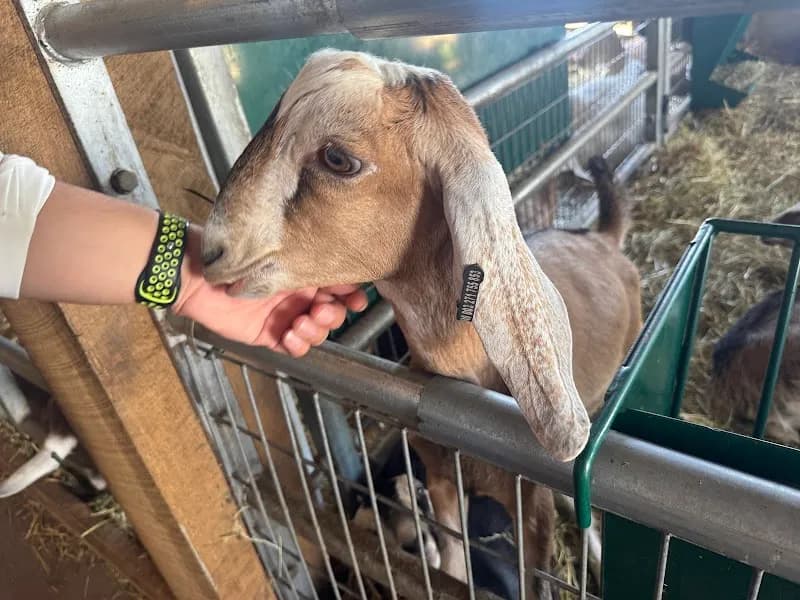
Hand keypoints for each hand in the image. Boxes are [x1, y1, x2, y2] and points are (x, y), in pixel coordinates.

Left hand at [173, 227, 367, 356]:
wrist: (195, 277)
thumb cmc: (232, 256)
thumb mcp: (271, 254)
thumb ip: (302, 261)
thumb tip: (334, 266)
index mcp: (304, 271)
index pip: (339, 285)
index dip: (352, 294)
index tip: (357, 297)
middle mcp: (299, 294)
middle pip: (334, 312)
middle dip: (333, 315)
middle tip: (319, 310)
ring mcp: (286, 315)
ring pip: (318, 332)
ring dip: (316, 331)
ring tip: (299, 324)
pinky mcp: (269, 334)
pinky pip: (296, 348)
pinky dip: (299, 345)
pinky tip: (289, 335)